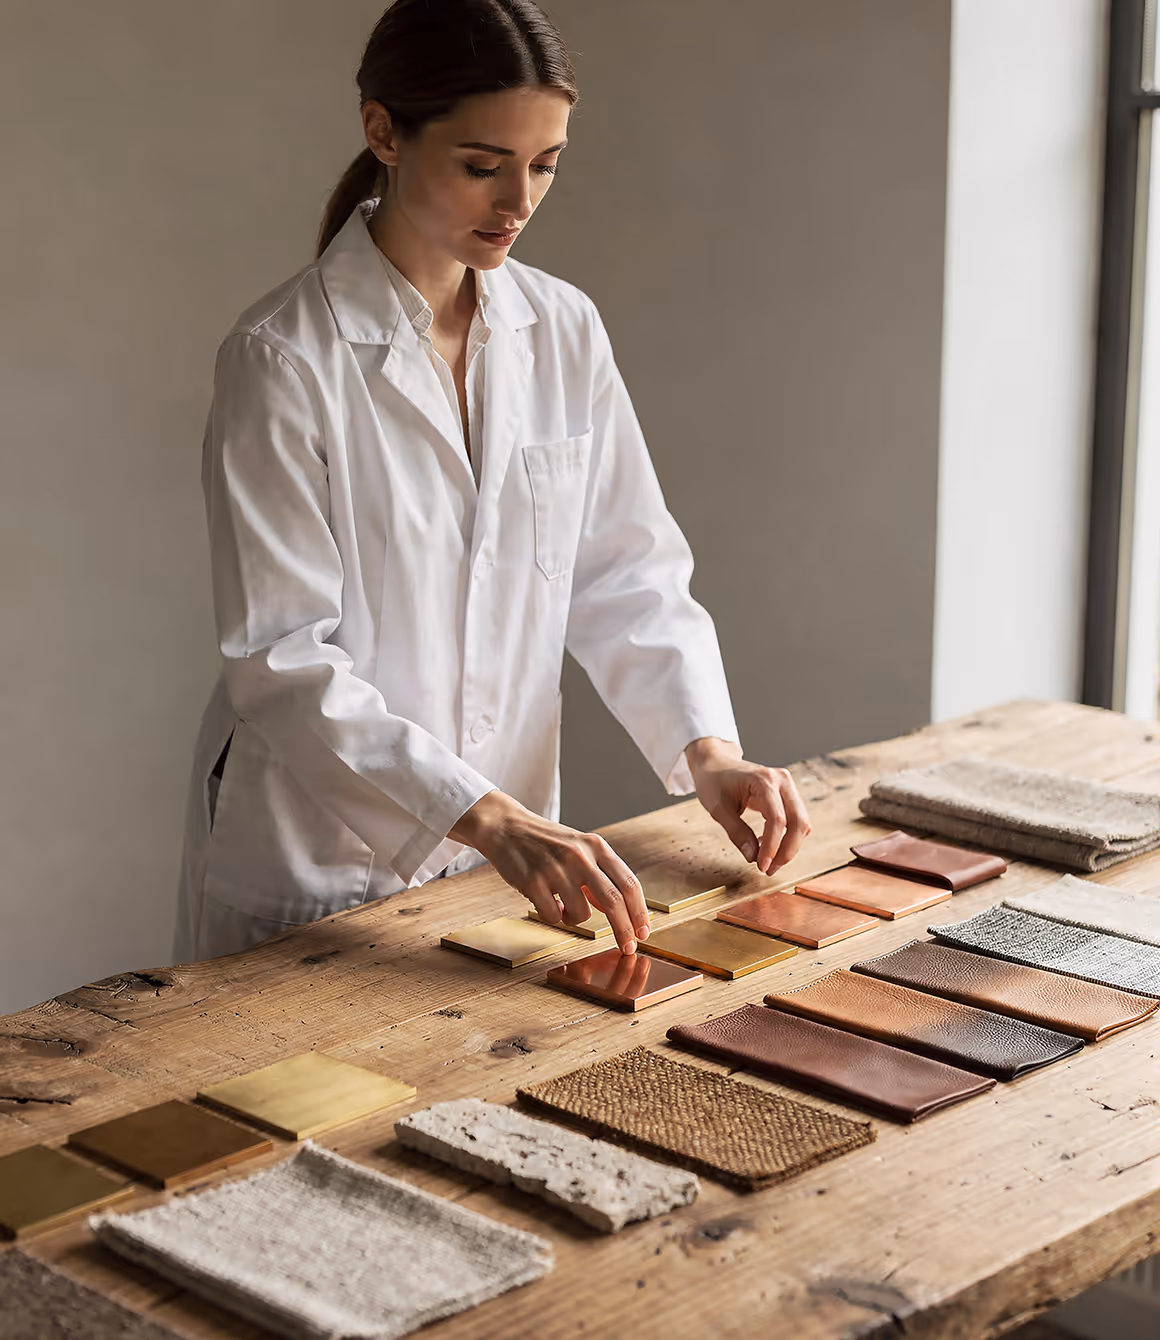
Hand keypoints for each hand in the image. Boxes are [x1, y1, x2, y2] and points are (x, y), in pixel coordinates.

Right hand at [450, 791, 650, 952]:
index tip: (643, 932)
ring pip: (581, 914)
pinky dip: (554, 916)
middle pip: (613, 901)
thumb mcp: (580, 849)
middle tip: (628, 948)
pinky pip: (554, 916)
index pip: (628, 883)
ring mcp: (556, 868)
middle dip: (624, 930)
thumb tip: (622, 911)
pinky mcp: (533, 881)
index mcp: (596, 846)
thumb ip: (601, 876)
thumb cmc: (546, 841)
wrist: (506, 826)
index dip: (640, 912)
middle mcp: (580, 855)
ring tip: (563, 904)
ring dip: (575, 919)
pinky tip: (545, 900)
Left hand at [686, 737, 810, 875]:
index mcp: (764, 780)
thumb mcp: (718, 809)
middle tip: (769, 869)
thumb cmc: (714, 781)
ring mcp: (787, 786)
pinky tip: (768, 847)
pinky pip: (795, 820)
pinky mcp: (787, 794)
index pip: (777, 820)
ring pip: (801, 823)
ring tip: (768, 862)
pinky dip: (786, 837)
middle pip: (798, 822)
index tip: (762, 866)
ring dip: (789, 847)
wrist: (715, 763)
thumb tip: (753, 857)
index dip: (772, 847)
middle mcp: (782, 781)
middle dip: (787, 851)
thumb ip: (736, 832)